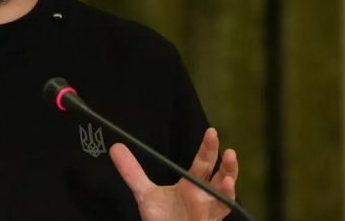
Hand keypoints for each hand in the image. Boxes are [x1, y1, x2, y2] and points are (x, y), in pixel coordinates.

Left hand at [110, 128, 237, 220]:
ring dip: (229, 189)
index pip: (203, 162)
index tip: (211, 132)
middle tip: (228, 150)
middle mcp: (205, 196)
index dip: (208, 148)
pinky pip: (218, 215)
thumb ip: (132, 172)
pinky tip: (224, 197)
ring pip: (225, 199)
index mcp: (193, 184)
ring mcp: (209, 212)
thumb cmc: (163, 218)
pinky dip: (222, 207)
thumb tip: (115, 148)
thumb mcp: (145, 193)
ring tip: (228, 178)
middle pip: (220, 177)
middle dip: (225, 165)